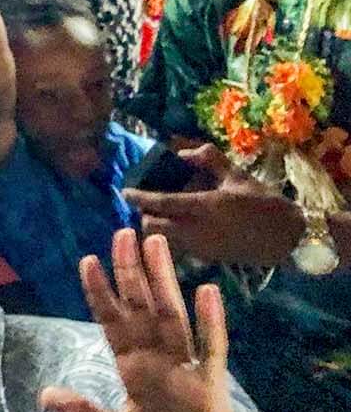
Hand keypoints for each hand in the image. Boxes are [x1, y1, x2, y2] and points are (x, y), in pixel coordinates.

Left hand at [40, 231, 239, 411]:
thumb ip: (83, 411)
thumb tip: (46, 393)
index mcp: (134, 369)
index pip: (113, 322)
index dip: (101, 293)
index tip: (87, 260)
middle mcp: (158, 361)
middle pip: (141, 309)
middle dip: (131, 272)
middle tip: (122, 233)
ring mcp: (184, 370)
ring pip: (172, 316)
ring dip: (163, 281)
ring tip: (155, 243)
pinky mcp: (210, 387)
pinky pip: (211, 351)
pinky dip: (211, 323)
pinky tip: (208, 292)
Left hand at [124, 144, 304, 265]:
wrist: (287, 238)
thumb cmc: (261, 202)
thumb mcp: (236, 175)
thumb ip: (207, 159)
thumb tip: (181, 152)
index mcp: (204, 206)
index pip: (161, 202)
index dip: (139, 197)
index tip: (124, 191)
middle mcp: (197, 229)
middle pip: (152, 227)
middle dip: (143, 216)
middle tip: (143, 204)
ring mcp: (200, 247)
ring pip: (162, 240)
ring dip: (154, 229)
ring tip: (155, 215)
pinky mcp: (205, 259)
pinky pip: (176, 249)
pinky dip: (167, 239)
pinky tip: (173, 228)